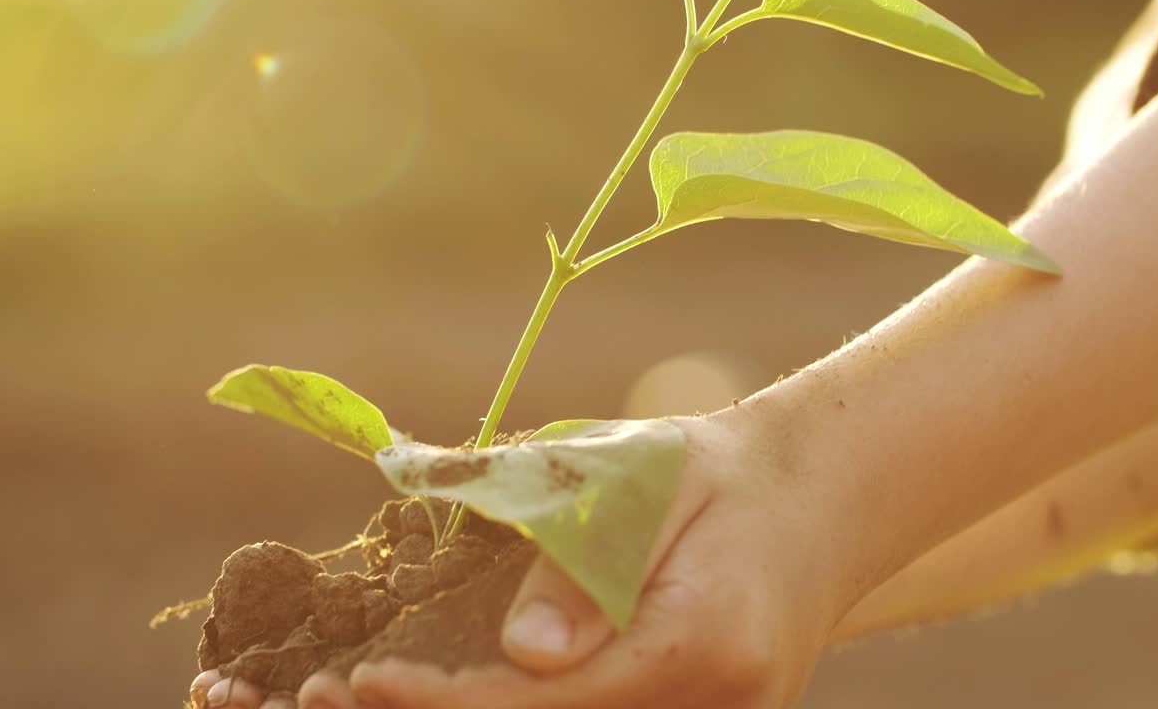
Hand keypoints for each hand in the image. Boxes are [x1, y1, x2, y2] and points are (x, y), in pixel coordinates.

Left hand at [190, 409, 856, 708]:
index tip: (361, 682)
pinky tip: (455, 693)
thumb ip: (582, 563)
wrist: (821, 498)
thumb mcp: (646, 480)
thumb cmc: (719, 472)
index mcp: (703, 642)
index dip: (445, 704)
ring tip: (376, 697)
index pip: (550, 703)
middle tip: (336, 701)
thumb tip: (522, 653)